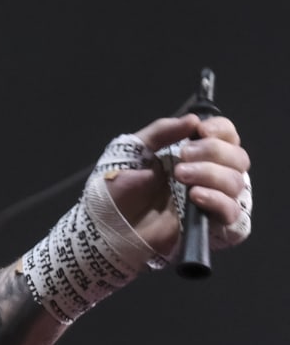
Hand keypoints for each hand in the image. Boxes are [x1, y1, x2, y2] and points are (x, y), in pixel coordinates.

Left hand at [107, 114, 251, 255]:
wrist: (107, 224)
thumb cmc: (116, 187)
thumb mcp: (132, 151)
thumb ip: (161, 132)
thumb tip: (193, 119)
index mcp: (193, 153)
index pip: (226, 136)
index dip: (221, 130)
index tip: (202, 132)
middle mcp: (209, 174)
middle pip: (238, 157)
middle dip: (213, 152)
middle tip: (183, 156)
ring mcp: (211, 199)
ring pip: (236, 182)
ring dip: (211, 174)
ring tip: (180, 177)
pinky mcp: (210, 224)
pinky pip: (232, 212)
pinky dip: (217, 200)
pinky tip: (195, 196)